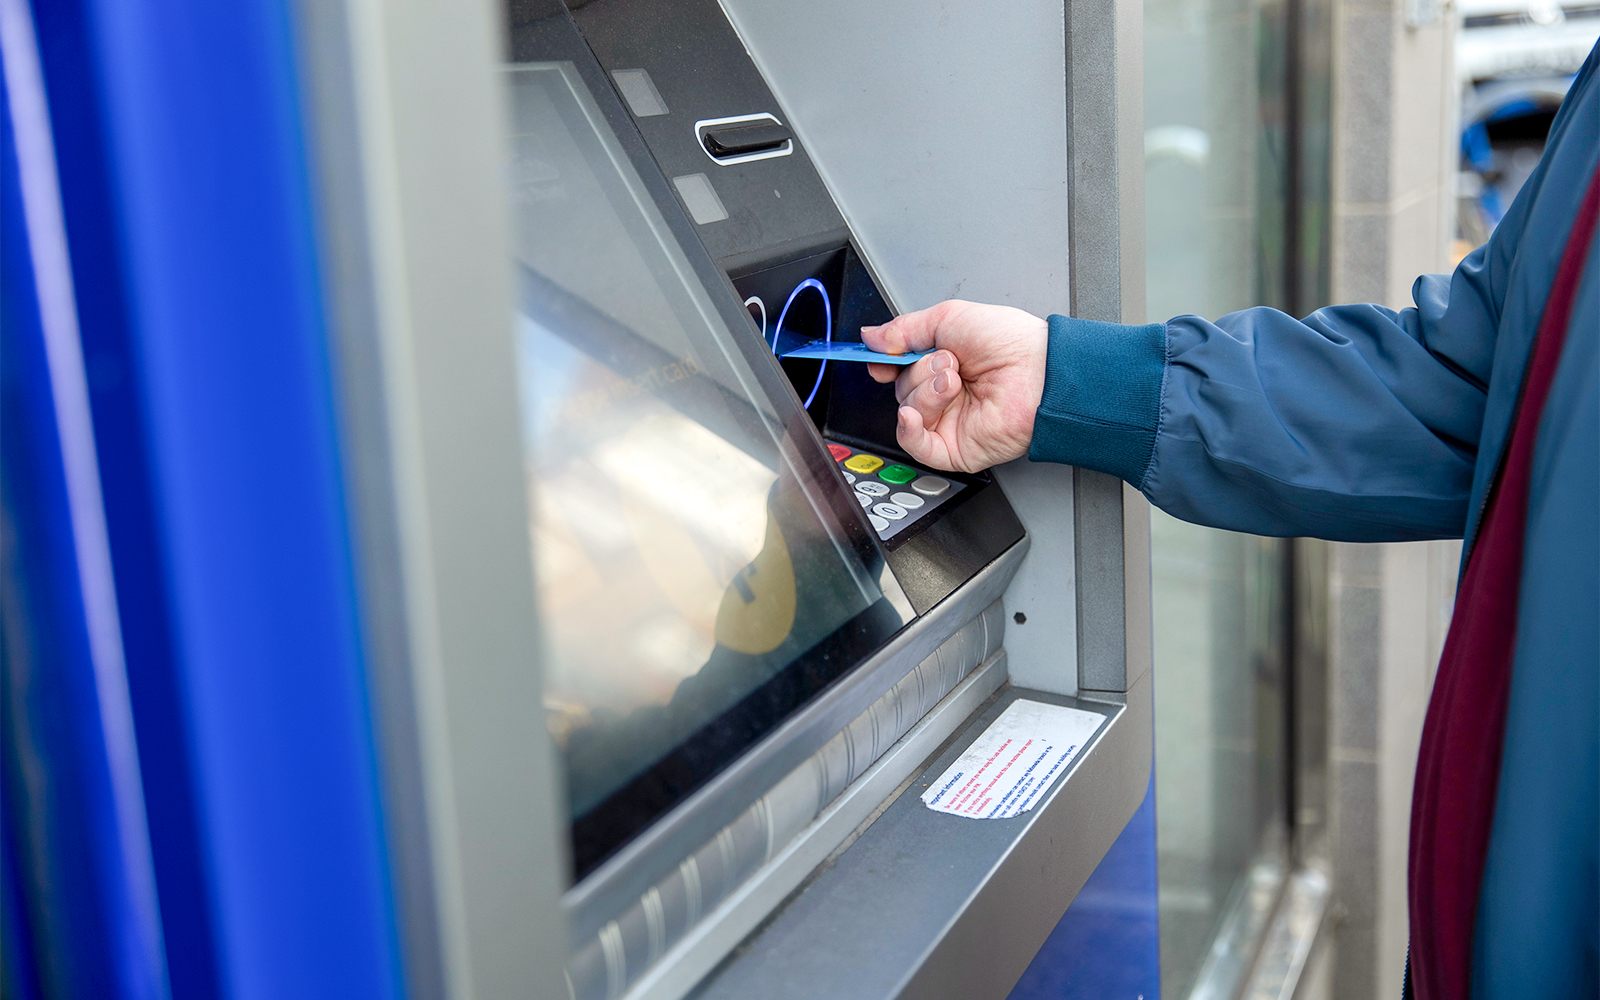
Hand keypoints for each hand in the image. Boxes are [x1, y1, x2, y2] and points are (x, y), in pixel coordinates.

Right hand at [861, 300, 1046, 472]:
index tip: (881, 358)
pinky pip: (916, 446)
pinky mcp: (954, 448)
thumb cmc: (1011, 342)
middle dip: (919, 372)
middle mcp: (945, 393)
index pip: (898, 367)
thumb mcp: (949, 318)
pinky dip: (909, 429)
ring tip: (954, 380)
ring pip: (908, 412)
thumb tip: (872, 336)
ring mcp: (949, 421)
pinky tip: (912, 415)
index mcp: (943, 361)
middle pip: (901, 388)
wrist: (1039, 371)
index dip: (885, 363)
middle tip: (948, 362)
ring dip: (926, 393)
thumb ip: (904, 329)